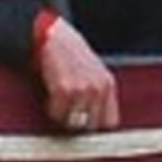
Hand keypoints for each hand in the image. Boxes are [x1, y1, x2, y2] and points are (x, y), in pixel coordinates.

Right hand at [35, 17, 118, 132]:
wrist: (53, 36)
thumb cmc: (70, 53)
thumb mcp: (94, 71)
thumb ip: (98, 93)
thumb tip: (93, 119)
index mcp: (108, 84)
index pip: (110, 122)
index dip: (96, 125)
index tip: (85, 124)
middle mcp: (98, 88)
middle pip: (91, 125)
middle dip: (79, 123)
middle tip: (68, 114)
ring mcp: (82, 90)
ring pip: (73, 123)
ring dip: (63, 117)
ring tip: (58, 105)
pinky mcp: (64, 90)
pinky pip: (57, 114)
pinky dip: (51, 109)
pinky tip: (50, 97)